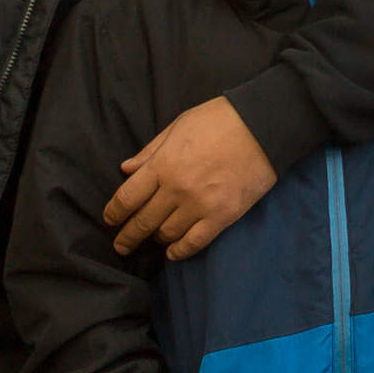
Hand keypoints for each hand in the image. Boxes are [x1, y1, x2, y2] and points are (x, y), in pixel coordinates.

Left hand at [103, 97, 277, 260]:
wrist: (263, 126)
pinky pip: (194, 242)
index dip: (114, 213)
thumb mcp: (178, 126)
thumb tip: (126, 169)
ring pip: (167, 234)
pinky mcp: (222, 216)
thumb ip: (150, 151)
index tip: (110, 220)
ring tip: (154, 239)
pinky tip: (173, 252)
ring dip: (156, 239)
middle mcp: (176, 189)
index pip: (127, 197)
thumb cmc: (219, 120)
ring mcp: (199, 205)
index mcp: (162, 164)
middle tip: (121, 245)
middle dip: (128, 236)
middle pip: (143, 221)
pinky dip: (180, 251)